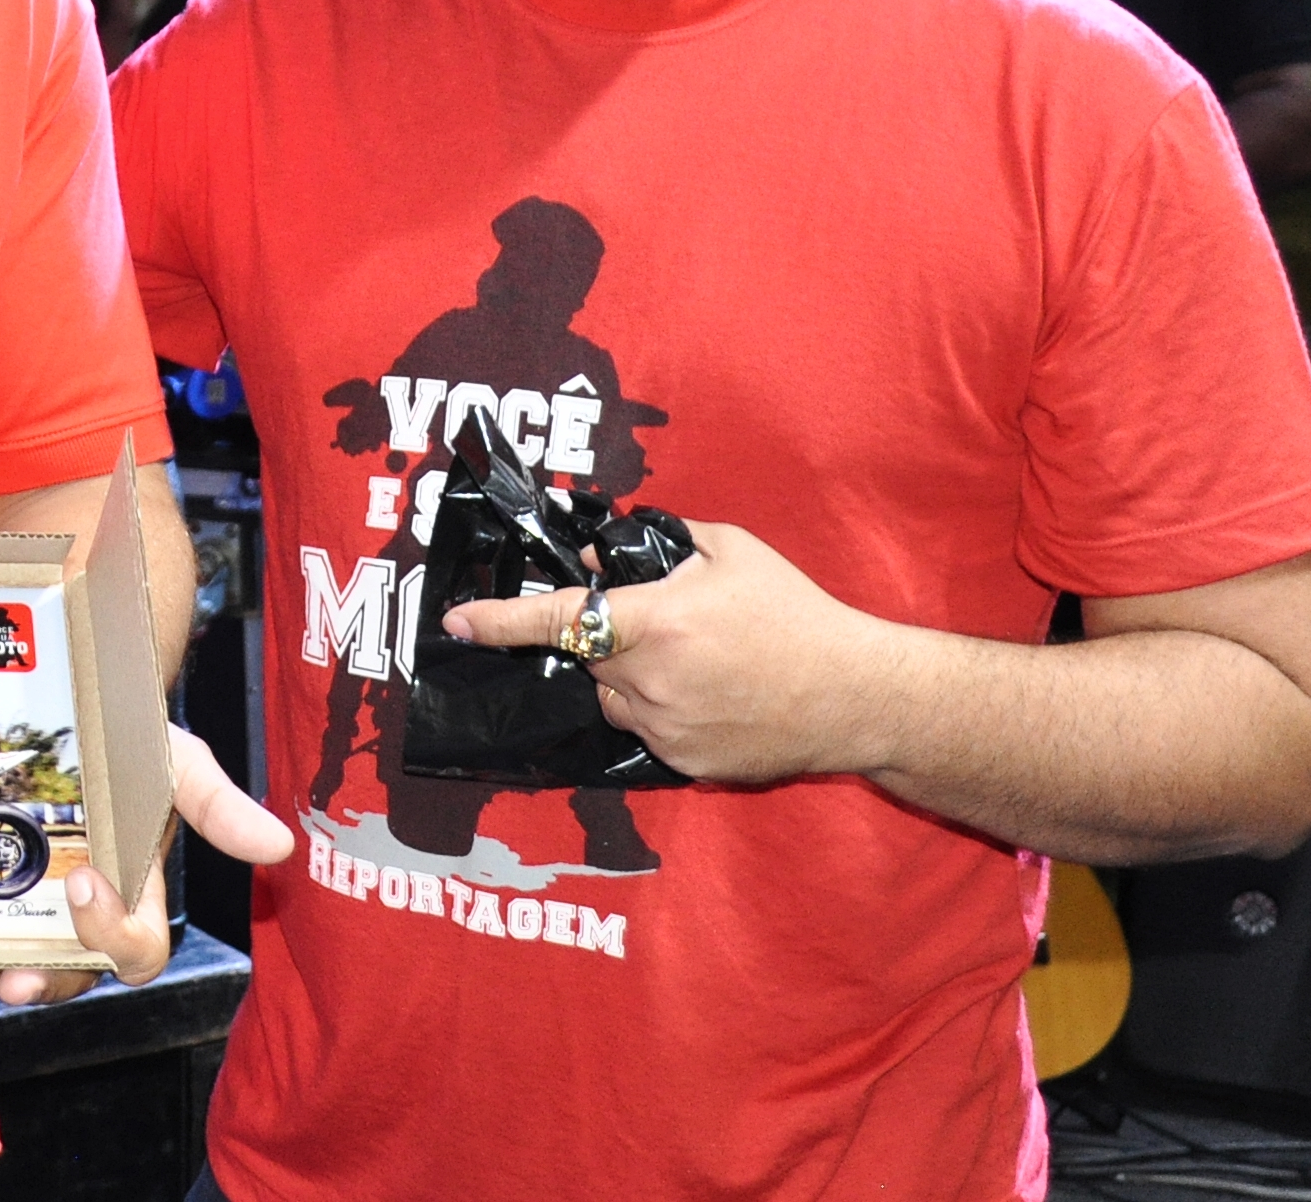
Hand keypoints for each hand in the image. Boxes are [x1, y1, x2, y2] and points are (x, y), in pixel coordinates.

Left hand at [0, 727, 296, 1009]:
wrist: (79, 697)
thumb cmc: (137, 737)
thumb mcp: (180, 764)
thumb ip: (218, 807)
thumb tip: (280, 846)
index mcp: (137, 892)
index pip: (136, 949)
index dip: (112, 935)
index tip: (85, 883)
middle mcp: (85, 910)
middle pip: (72, 974)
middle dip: (44, 982)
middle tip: (14, 978)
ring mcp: (35, 902)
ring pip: (16, 961)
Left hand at [440, 520, 898, 783]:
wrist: (855, 693)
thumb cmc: (794, 613)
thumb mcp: (729, 551)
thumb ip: (657, 547)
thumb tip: (600, 559)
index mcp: (655, 621)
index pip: (558, 619)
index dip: (500, 622)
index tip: (455, 623)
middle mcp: (650, 679)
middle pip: (591, 656)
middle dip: (610, 637)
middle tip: (667, 624)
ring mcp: (665, 728)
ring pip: (614, 697)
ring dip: (632, 677)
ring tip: (699, 662)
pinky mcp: (684, 762)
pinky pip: (646, 730)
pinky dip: (663, 710)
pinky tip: (714, 695)